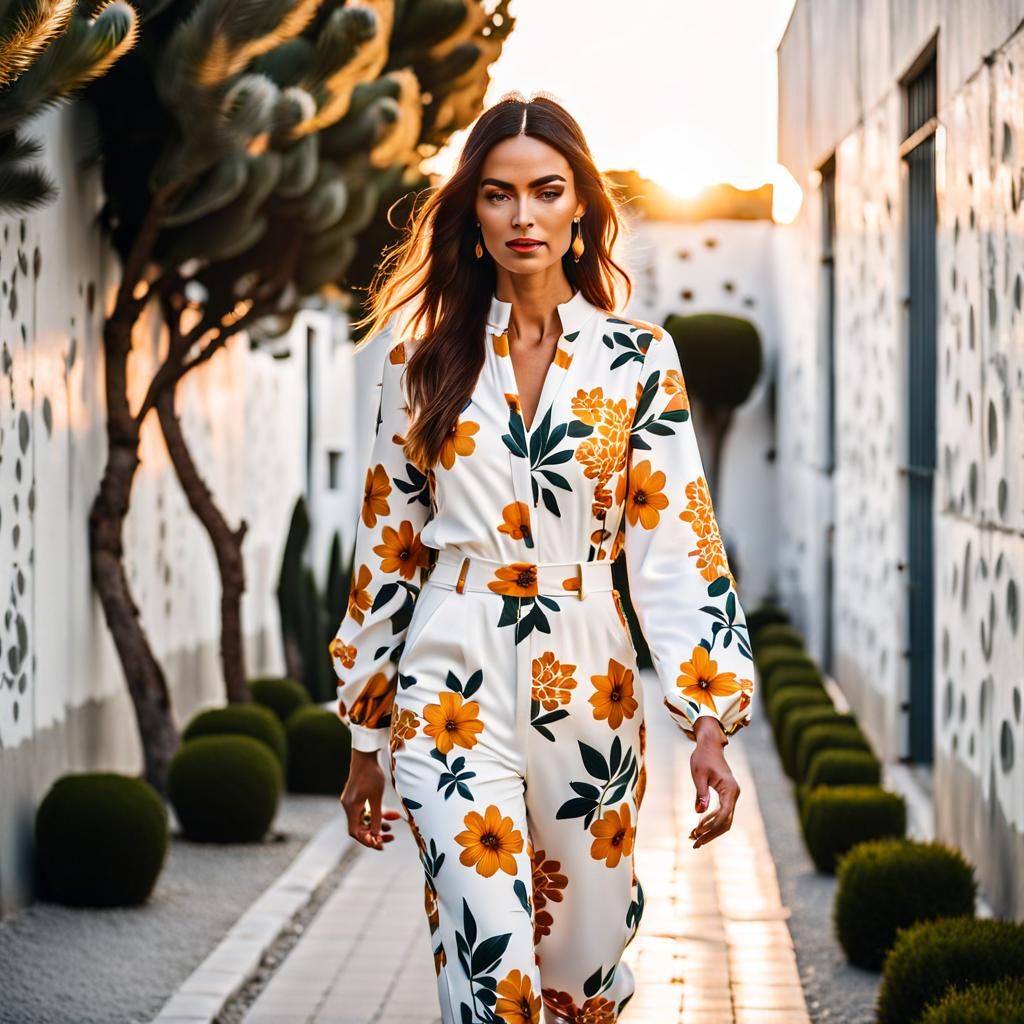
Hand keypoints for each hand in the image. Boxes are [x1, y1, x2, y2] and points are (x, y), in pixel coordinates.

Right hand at [340, 749, 400, 850]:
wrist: (365, 755)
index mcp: (351, 808)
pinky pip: (366, 811)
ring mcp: (352, 801)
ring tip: (391, 827)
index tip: (380, 844)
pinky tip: (389, 814)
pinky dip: (376, 814)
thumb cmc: (371, 774)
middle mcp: (349, 806)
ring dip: (377, 824)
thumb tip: (376, 834)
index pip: (355, 832)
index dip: (367, 840)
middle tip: (390, 837)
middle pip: (360, 828)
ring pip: (364, 820)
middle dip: (374, 834)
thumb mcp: (376, 797)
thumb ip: (376, 816)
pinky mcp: (357, 797)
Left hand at [688, 718, 739, 849]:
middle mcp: (734, 794)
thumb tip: (699, 812)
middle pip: (725, 822)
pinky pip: (722, 814)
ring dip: (711, 831)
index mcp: (729, 789)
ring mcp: (732, 796)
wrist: (710, 745)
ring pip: (725, 820)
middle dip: (710, 834)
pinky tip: (699, 828)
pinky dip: (712, 822)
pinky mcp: (727, 796)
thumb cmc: (702, 757)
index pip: (723, 814)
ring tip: (694, 838)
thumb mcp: (698, 773)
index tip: (696, 832)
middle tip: (694, 843)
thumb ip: (700, 792)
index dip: (710, 826)